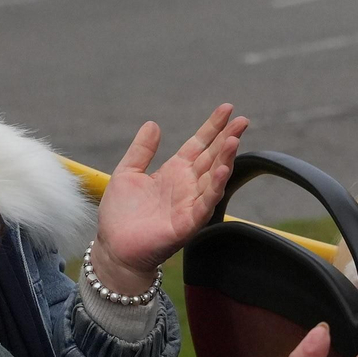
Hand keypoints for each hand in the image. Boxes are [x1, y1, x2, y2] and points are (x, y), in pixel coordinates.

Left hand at [90, 103, 247, 292]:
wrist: (114, 248)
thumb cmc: (120, 214)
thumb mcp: (127, 173)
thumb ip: (141, 150)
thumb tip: (153, 124)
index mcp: (174, 171)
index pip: (199, 144)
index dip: (212, 127)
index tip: (227, 109)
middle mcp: (187, 185)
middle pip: (212, 157)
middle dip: (227, 139)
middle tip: (242, 121)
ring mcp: (190, 203)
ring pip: (213, 178)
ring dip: (225, 160)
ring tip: (233, 140)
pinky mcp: (187, 223)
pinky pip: (204, 203)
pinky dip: (214, 188)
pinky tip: (221, 171)